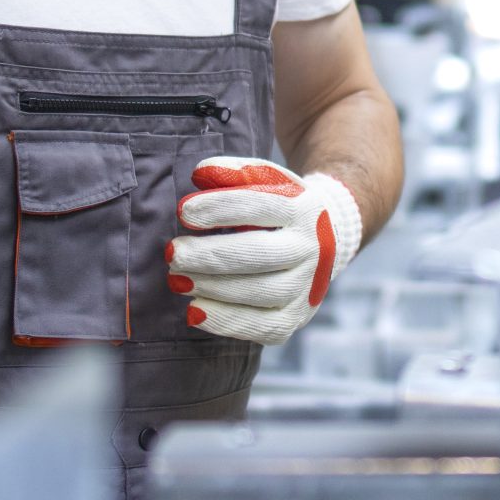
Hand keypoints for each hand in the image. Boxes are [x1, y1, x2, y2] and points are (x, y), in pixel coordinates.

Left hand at [166, 157, 363, 344]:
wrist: (327, 240)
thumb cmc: (279, 208)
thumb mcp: (265, 181)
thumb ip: (233, 172)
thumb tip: (200, 174)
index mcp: (303, 208)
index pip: (261, 206)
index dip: (220, 208)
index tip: (183, 212)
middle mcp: (311, 248)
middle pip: (261, 254)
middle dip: (210, 255)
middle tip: (172, 254)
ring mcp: (307, 286)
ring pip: (261, 292)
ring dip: (213, 287)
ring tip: (176, 279)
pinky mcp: (296, 317)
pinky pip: (262, 327)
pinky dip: (226, 321)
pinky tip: (194, 311)